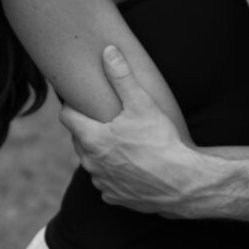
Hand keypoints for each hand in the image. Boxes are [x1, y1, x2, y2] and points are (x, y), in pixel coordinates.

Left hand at [59, 45, 196, 213]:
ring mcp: (102, 182)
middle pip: (79, 139)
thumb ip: (121, 76)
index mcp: (92, 138)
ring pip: (92, 161)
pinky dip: (113, 172)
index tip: (79, 99)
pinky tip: (130, 164)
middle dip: (88, 128)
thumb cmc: (160, 140)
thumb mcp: (141, 102)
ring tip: (119, 141)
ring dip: (100, 152)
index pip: (67, 117)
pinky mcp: (114, 197)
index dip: (72, 105)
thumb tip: (108, 51)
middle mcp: (90, 163)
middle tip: (104, 117)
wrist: (181, 182)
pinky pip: (106, 181)